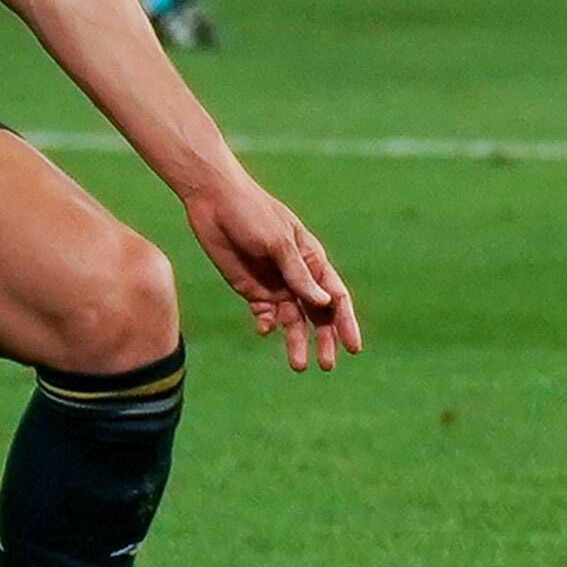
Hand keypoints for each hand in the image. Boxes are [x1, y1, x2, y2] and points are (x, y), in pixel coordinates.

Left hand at [182, 172, 360, 371]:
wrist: (213, 200)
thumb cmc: (252, 213)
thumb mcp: (278, 242)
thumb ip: (298, 274)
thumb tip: (325, 303)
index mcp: (312, 259)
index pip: (336, 296)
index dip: (346, 323)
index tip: (353, 348)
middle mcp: (297, 276)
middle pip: (318, 314)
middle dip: (324, 339)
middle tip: (326, 365)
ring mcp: (275, 285)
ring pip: (292, 321)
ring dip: (296, 341)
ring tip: (298, 365)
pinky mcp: (251, 290)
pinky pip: (265, 316)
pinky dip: (267, 326)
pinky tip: (264, 329)